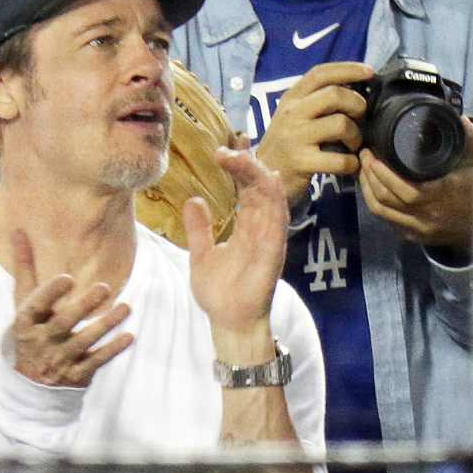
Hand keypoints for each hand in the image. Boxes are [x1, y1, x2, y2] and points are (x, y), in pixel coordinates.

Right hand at [10, 230, 133, 386]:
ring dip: (106, 324)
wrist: (32, 384)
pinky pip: (96, 361)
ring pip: (84, 341)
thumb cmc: (31, 332)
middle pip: (62, 323)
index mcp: (26, 323)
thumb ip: (25, 269)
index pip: (35, 306)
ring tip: (126, 307)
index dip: (50, 293)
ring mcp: (58, 360)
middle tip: (104, 287)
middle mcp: (41, 342)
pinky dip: (113, 350)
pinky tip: (129, 336)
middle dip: (83, 306)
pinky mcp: (76, 375)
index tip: (67, 277)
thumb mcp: (23, 304)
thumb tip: (17, 231)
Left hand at [185, 149, 287, 333]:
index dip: (238, 169)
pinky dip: (274, 199)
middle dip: (246, 165)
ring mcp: (269, 239)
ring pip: (271, 198)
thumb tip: (193, 199)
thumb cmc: (219, 294)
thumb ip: (199, 229)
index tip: (221, 152)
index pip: (246, 190)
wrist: (228, 322)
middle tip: (226, 150)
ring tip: (240, 157)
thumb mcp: (201, 255)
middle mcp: (261, 229)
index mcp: (247, 228)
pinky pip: (278, 220)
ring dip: (257, 175)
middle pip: (259, 188)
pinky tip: (267, 179)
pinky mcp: (274, 251)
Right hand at [255, 62, 373, 205]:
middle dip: (357, 104)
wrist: (261, 181)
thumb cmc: (285, 148)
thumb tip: (355, 89)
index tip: (370, 72)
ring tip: (353, 146)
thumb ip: (316, 102)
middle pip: (335, 94)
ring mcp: (294, 138)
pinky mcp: (300, 162)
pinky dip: (351, 163)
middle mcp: (291, 114)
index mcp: (290, 99)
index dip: (348, 69)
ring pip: (340, 124)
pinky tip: (349, 166)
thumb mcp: (293, 118)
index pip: (320, 73)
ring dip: (356, 136)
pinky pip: (339, 159)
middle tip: (361, 119)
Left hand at [358, 117, 472, 250]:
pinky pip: (386, 218)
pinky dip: (375, 201)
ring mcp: (416, 228)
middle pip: (385, 199)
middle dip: (368, 176)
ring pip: (380, 211)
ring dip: (367, 189)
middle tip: (363, 157)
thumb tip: (461, 118)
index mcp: (441, 196)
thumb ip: (469, 140)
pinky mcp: (411, 236)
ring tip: (362, 170)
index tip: (372, 154)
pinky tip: (371, 187)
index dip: (382, 173)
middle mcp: (426, 216)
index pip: (404, 189)